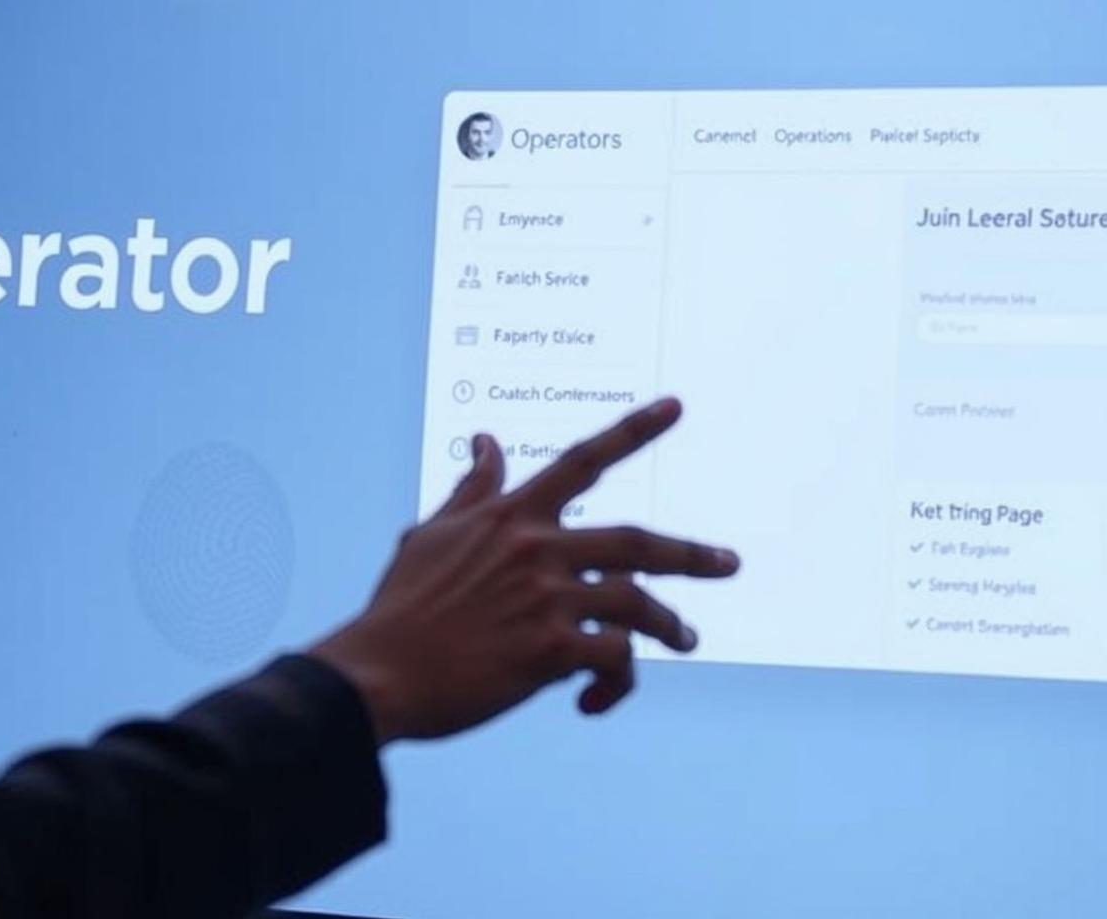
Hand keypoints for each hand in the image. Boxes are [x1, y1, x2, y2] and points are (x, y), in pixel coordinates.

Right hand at [310, 397, 738, 742]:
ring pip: (638, 604)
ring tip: (686, 641)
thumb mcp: (430, 535)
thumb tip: (486, 440)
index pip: (583, 459)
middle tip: (729, 563)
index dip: (634, 429)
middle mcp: (536, 549)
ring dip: (670, 627)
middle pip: (637, 542)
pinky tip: (594, 700)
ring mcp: (547, 599)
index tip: (676, 406)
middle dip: (691, 554)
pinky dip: (616, 680)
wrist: (376, 675)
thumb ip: (471, 489)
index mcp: (510, 516)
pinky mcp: (550, 652)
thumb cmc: (400, 609)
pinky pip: (614, 659)